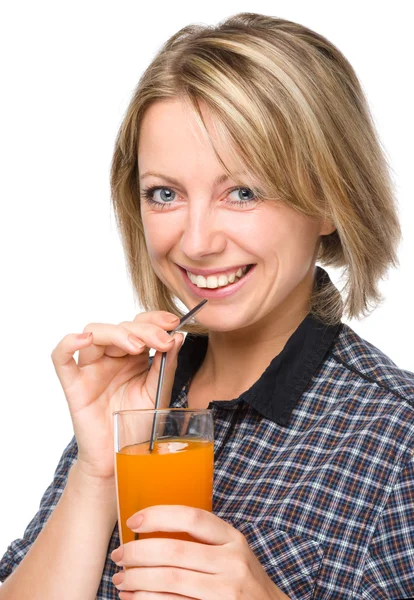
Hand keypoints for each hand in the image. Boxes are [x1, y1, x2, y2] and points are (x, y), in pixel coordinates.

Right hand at [51, 311, 183, 480]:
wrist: (122, 459)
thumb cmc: (139, 426)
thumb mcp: (159, 392)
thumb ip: (166, 365)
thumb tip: (178, 336)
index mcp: (132, 356)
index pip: (139, 324)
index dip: (154, 319)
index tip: (174, 323)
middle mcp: (111, 357)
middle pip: (121, 326)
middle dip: (144, 329)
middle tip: (162, 341)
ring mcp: (91, 368)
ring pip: (94, 332)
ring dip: (117, 333)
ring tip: (137, 347)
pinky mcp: (74, 385)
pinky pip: (61, 358)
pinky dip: (68, 344)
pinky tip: (84, 339)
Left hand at [110, 505, 289, 599]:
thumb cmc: (244, 582)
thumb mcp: (233, 553)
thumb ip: (205, 541)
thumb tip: (153, 531)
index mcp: (233, 539)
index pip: (192, 517)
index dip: (159, 516)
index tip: (133, 521)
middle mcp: (233, 562)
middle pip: (174, 551)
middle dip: (138, 553)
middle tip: (119, 556)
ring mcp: (226, 591)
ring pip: (170, 580)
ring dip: (137, 580)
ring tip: (120, 580)